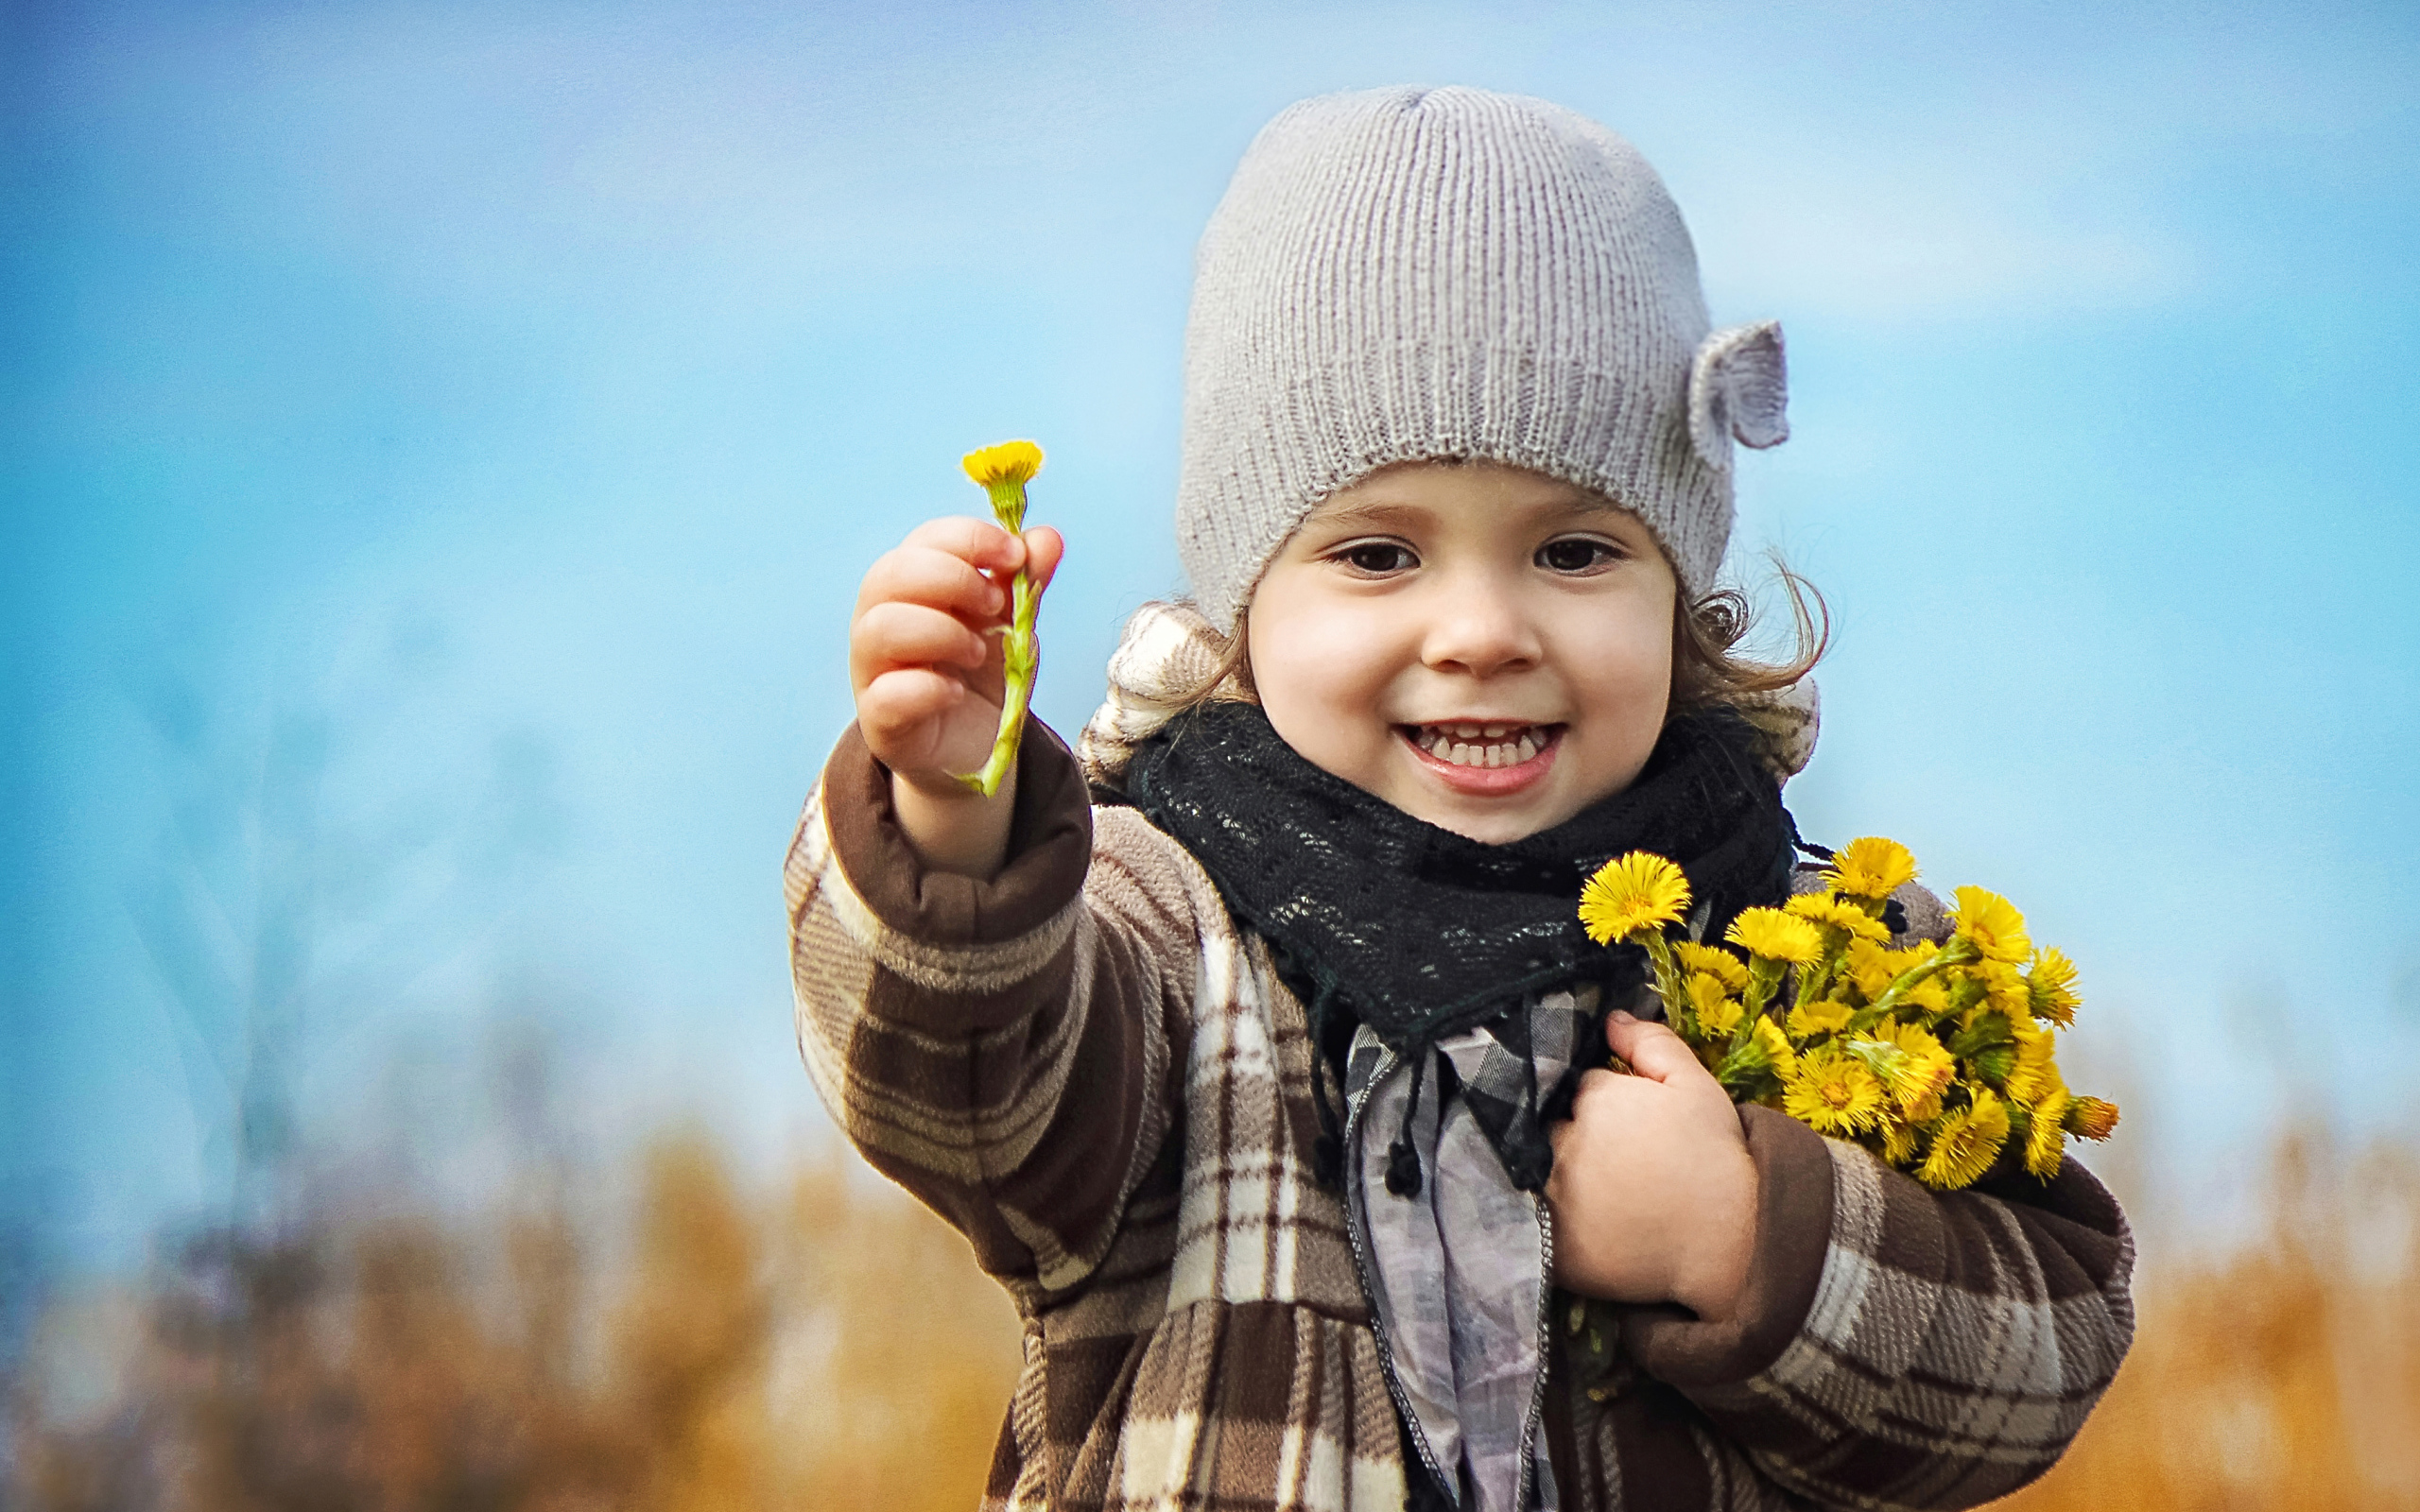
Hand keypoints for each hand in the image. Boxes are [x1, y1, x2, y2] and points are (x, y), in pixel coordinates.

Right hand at [848, 516, 1062, 873]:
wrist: (974, 749)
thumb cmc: (981, 675)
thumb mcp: (1012, 625)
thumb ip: (1026, 583)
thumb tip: (1047, 538)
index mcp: (913, 586)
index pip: (924, 540)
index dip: (969, 539)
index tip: (1014, 556)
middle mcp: (881, 619)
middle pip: (890, 574)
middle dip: (952, 580)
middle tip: (995, 606)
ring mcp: (873, 670)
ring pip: (880, 628)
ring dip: (940, 632)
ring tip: (977, 652)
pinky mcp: (879, 721)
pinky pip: (885, 695)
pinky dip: (927, 689)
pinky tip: (957, 692)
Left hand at [1546, 1010, 1756, 1321]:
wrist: (1733, 1245)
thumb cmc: (1717, 1159)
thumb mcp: (1696, 1087)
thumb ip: (1652, 1045)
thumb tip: (1610, 1020)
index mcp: (1593, 1099)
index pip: (1576, 1088)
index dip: (1595, 1100)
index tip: (1618, 1119)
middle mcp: (1563, 1144)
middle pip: (1548, 1128)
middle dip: (1566, 1134)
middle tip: (1603, 1157)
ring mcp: (1553, 1198)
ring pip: (1535, 1173)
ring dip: (1549, 1175)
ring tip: (1588, 1191)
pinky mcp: (1553, 1247)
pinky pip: (1534, 1225)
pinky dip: (1545, 1221)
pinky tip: (1576, 1223)